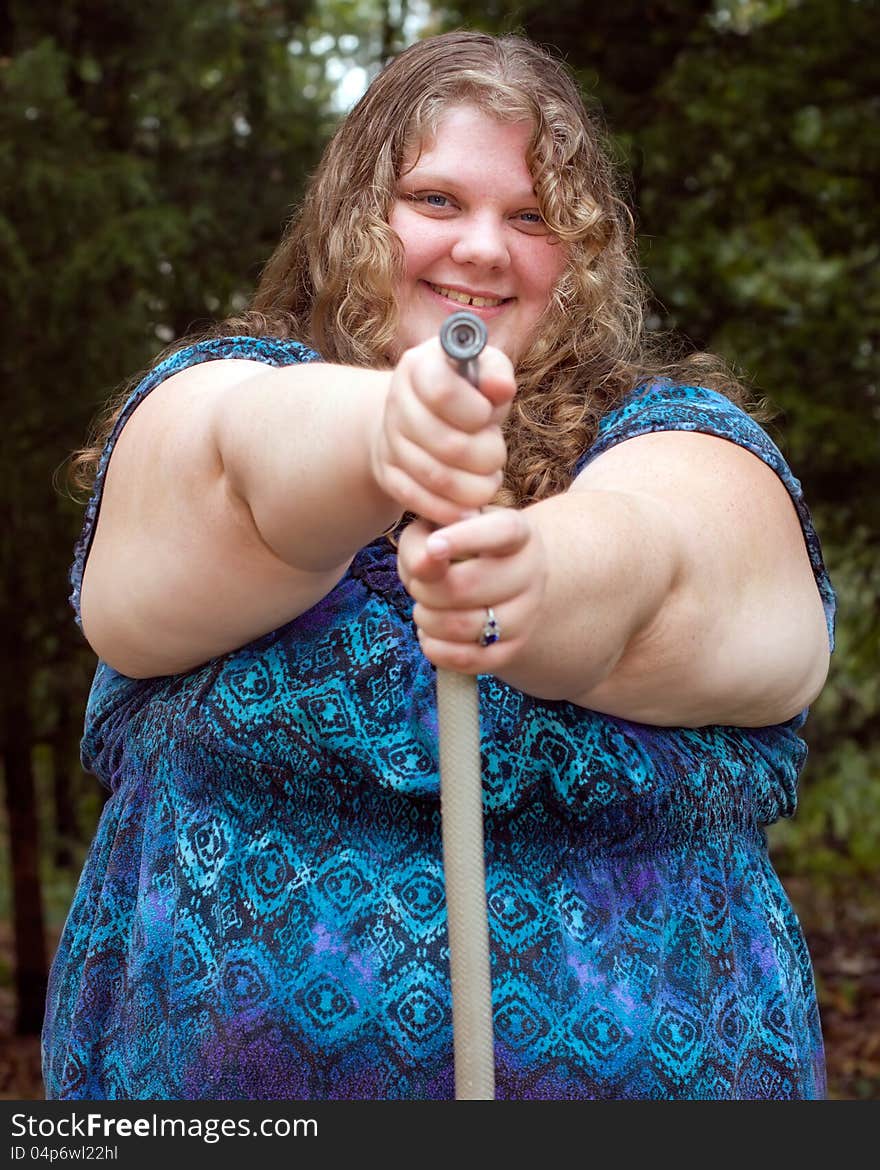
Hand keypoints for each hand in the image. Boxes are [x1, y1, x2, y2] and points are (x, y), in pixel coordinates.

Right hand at [370, 337, 515, 526]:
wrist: (419, 419)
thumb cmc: (465, 393)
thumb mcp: (484, 372)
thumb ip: (496, 373)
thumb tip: (500, 388)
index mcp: (419, 367)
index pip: (443, 392)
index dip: (476, 412)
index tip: (486, 416)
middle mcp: (396, 403)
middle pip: (448, 444)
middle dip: (487, 455)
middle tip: (495, 453)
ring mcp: (388, 442)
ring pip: (439, 478)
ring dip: (476, 485)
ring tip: (489, 477)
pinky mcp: (387, 476)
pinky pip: (421, 502)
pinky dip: (452, 509)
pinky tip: (471, 506)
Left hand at [397, 508, 547, 672]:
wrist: (487, 581)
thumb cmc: (453, 550)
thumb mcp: (431, 533)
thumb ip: (422, 543)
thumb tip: (425, 563)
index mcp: (518, 533)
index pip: (502, 532)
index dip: (466, 539)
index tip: (434, 545)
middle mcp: (532, 572)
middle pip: (471, 586)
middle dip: (428, 589)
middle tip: (418, 586)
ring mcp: (527, 614)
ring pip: (467, 626)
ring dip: (428, 619)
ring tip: (423, 609)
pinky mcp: (513, 649)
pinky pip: (469, 659)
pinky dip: (436, 649)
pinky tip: (429, 635)